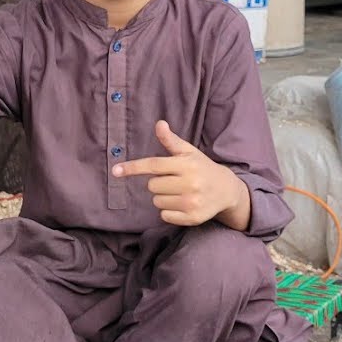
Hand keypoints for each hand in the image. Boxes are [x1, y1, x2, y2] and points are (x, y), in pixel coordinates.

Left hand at [113, 121, 249, 227]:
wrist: (226, 190)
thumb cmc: (202, 167)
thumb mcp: (188, 152)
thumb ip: (171, 140)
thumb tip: (159, 123)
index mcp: (186, 164)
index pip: (153, 165)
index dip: (133, 167)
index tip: (116, 171)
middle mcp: (190, 183)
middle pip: (152, 186)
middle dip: (159, 184)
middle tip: (174, 181)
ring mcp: (191, 202)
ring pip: (157, 202)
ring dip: (163, 198)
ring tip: (180, 193)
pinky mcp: (192, 218)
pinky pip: (164, 216)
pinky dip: (169, 212)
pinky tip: (183, 204)